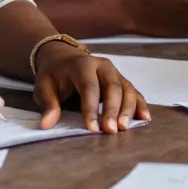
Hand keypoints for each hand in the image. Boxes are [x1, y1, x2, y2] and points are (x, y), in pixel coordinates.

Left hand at [34, 44, 150, 133]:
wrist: (63, 58)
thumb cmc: (53, 75)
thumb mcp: (44, 87)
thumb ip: (48, 105)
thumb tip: (46, 125)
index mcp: (82, 65)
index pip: (89, 87)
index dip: (91, 108)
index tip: (92, 128)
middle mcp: (102, 65)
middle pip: (113, 87)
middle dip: (113, 110)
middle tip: (111, 130)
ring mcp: (114, 72)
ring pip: (127, 89)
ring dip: (128, 109)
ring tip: (124, 128)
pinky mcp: (122, 79)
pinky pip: (134, 91)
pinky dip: (140, 104)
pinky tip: (144, 118)